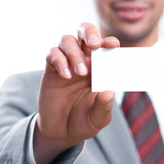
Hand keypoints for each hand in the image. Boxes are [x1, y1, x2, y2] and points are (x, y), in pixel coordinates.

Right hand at [34, 23, 119, 163]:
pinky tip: (66, 76)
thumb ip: (104, 106)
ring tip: (80, 73)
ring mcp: (67, 63)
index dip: (109, 42)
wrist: (61, 132)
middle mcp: (84, 61)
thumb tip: (109, 92)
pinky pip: (52, 54)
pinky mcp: (51, 69)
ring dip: (74, 52)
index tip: (112, 45)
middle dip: (90, 33)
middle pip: (85, 32)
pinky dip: (59, 61)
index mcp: (101, 68)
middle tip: (94, 45)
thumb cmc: (84, 121)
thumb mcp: (98, 118)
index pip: (106, 46)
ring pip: (67, 40)